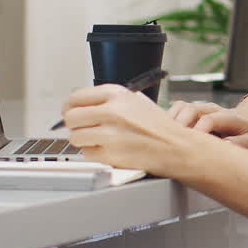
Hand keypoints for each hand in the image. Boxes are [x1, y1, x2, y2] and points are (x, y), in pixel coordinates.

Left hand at [62, 85, 198, 176]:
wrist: (177, 147)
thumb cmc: (159, 126)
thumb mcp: (136, 101)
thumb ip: (108, 100)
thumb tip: (81, 105)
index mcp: (117, 94)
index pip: (76, 97)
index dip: (70, 106)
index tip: (71, 111)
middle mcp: (112, 111)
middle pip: (71, 117)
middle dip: (75, 124)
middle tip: (83, 128)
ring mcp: (110, 133)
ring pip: (75, 137)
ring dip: (83, 140)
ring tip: (99, 140)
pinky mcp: (110, 154)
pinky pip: (87, 154)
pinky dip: (95, 154)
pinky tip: (109, 150)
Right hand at [168, 101, 247, 151]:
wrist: (244, 120)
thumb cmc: (246, 133)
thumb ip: (241, 143)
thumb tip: (225, 145)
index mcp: (228, 116)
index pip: (210, 119)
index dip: (199, 131)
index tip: (193, 144)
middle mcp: (211, 109)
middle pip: (191, 109)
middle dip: (180, 125)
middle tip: (175, 142)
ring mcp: (199, 108)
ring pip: (180, 107)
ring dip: (171, 122)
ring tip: (167, 139)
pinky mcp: (189, 110)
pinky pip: (175, 109)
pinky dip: (167, 120)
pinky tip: (166, 134)